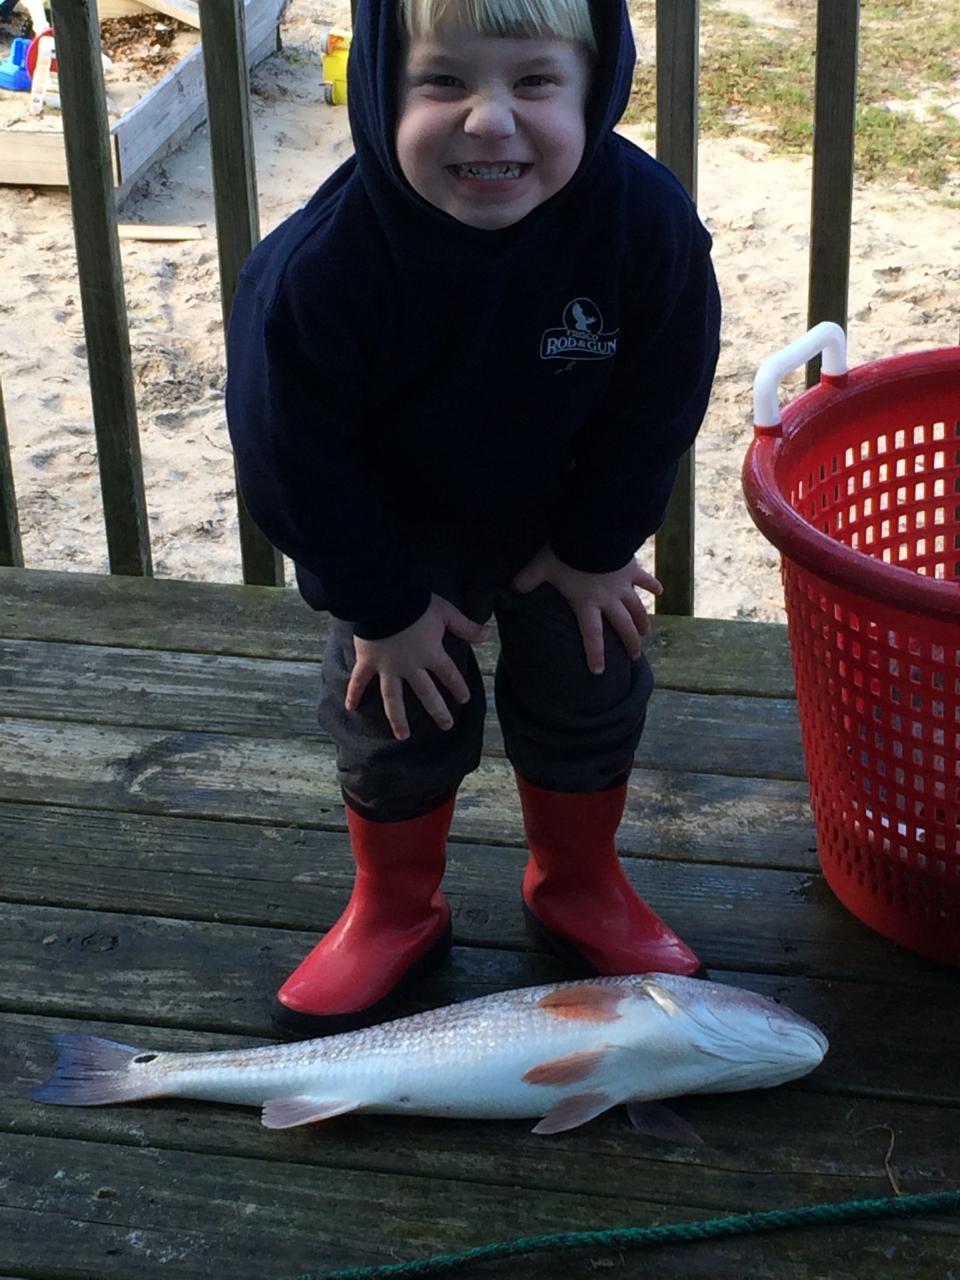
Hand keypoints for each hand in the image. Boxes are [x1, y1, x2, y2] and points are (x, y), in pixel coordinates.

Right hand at [345, 594, 485, 741]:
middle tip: (446, 726)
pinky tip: (351, 708)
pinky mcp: (368, 662)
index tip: (464, 699)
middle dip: (437, 711)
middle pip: (426, 694)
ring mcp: (388, 667)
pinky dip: (353, 693)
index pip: (450, 675)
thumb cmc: (416, 604)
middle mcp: (411, 667)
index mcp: (431, 654)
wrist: (384, 599)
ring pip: (393, 698)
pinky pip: (359, 681)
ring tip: (403, 736)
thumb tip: (487, 635)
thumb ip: (466, 626)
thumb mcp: (446, 613)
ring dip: (397, 718)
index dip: (458, 687)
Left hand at [513, 544, 660, 674]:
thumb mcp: (541, 567)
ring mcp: (623, 585)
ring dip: (642, 621)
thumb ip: (527, 580)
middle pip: (622, 627)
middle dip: (629, 643)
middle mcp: (608, 599)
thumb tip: (512, 588)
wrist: (593, 532)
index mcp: (586, 603)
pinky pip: (645, 579)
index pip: (591, 635)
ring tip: (646, 633)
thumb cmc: (566, 553)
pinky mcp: (632, 568)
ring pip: (637, 608)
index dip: (595, 654)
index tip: (599, 671)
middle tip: (634, 657)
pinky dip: (653, 585)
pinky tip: (661, 592)